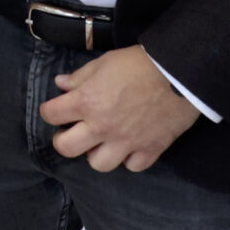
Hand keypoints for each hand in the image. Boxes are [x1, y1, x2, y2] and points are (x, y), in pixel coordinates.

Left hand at [39, 45, 201, 171]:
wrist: (179, 73)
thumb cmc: (138, 63)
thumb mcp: (103, 63)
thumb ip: (80, 77)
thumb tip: (61, 84)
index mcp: (86, 102)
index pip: (51, 114)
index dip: (50, 111)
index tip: (56, 109)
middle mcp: (101, 126)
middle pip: (66, 148)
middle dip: (64, 140)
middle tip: (73, 131)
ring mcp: (126, 142)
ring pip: (98, 164)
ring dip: (97, 153)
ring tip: (102, 141)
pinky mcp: (151, 150)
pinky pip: (132, 166)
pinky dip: (130, 159)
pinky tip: (130, 146)